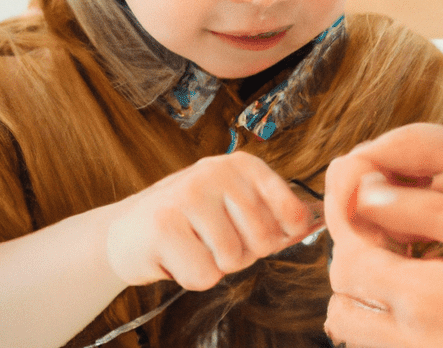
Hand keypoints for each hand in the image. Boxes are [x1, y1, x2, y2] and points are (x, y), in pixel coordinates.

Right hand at [105, 152, 319, 289]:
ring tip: (195, 246)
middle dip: (246, 253)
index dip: (286, 233)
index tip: (273, 238)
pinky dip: (193, 277)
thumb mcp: (234, 203)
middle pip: (264, 238)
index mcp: (243, 165)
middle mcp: (218, 172)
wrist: (126, 230)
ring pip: (233, 258)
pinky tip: (176, 257)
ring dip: (217, 265)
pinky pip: (204, 275)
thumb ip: (273, 213)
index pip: (290, 207)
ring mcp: (189, 196)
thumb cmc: (192, 219)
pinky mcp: (164, 227)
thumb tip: (316, 220)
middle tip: (218, 242)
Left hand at [323, 156, 442, 347]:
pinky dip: (394, 326)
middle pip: (343, 307)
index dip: (349, 222)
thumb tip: (365, 193)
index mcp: (423, 300)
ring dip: (369, 297)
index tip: (365, 195)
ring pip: (363, 339)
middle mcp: (418, 347)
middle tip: (385, 227)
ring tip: (406, 259)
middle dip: (353, 263)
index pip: (349, 262)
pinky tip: (432, 294)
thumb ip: (422, 207)